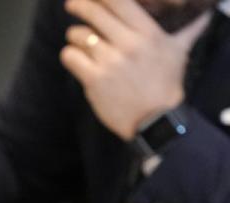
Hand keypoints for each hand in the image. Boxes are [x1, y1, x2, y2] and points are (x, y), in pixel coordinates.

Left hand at [60, 0, 209, 139]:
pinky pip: (70, 56)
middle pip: (95, 13)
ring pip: (79, 34)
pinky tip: (75, 58)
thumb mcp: (179, 52)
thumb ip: (188, 30)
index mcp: (148, 33)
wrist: (155, 119)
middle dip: (79, 5)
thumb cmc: (166, 84)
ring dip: (74, 35)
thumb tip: (204, 14)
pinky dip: (69, 55)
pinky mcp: (94, 79)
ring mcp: (110, 61)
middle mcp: (129, 43)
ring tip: (78, 40)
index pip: (119, 2)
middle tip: (72, 5)